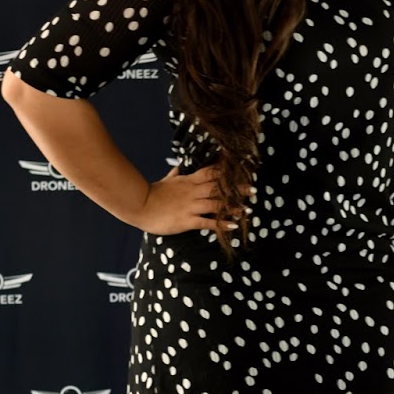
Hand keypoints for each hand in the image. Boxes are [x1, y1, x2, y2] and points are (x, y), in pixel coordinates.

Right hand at [129, 164, 248, 235]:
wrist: (139, 206)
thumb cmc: (153, 194)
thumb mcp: (166, 181)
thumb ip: (175, 174)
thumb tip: (178, 167)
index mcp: (189, 181)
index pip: (211, 173)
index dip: (227, 173)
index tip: (241, 171)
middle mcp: (192, 192)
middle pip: (218, 188)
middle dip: (236, 189)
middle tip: (253, 190)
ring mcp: (190, 206)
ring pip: (216, 204)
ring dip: (233, 207)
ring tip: (247, 209)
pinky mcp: (187, 220)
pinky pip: (207, 222)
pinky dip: (221, 224)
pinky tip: (233, 226)